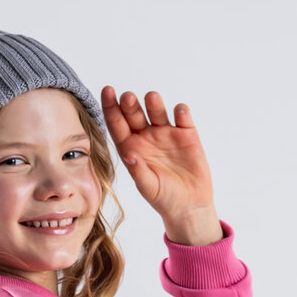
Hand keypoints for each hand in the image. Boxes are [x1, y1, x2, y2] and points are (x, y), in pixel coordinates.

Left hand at [99, 87, 222, 245]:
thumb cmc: (164, 199)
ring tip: (151, 98)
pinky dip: (181, 111)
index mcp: (131, 148)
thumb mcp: (148, 187)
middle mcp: (146, 137)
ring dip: (153, 103)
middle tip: (128, 97)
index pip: (117, 125)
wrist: (190, 206)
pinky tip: (179, 112)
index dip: (111, 108)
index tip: (107, 91)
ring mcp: (166, 133)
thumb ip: (138, 170)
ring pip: (157, 111)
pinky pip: (182, 117)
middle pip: (135, 114)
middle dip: (130, 104)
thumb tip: (128, 154)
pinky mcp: (187, 134)